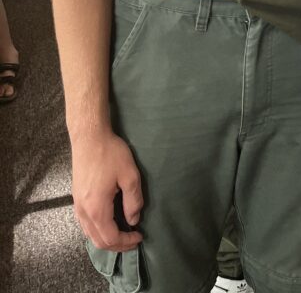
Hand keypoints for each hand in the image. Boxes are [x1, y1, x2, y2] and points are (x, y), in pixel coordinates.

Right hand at [71, 131, 143, 251]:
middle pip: (98, 241)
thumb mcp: (130, 175)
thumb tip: (133, 220)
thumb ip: (133, 200)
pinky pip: (85, 225)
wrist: (89, 138)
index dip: (126, 242)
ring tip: (123, 234)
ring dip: (107, 239)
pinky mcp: (76, 199)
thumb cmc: (110, 154)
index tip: (140, 236)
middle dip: (117, 245)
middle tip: (133, 240)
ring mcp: (77, 206)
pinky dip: (98, 231)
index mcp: (97, 209)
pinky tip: (109, 223)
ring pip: (90, 235)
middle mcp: (83, 212)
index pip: (111, 238)